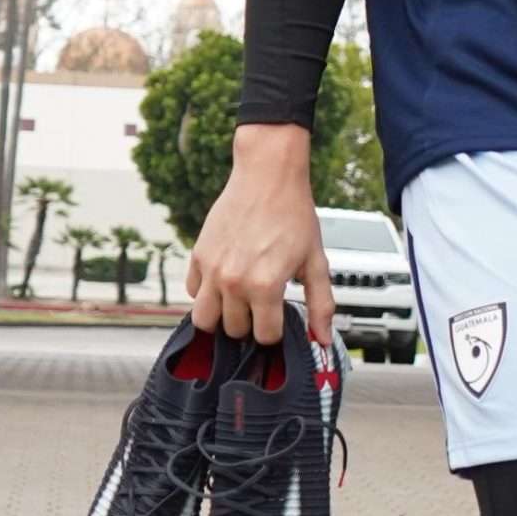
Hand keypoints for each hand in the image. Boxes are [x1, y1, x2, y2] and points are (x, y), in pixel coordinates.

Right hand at [182, 123, 326, 349]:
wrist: (268, 176)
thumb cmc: (293, 214)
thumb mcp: (316, 261)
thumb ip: (320, 303)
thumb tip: (323, 339)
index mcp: (265, 286)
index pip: (264, 336)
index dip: (275, 330)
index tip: (279, 317)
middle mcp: (234, 281)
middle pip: (234, 330)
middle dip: (250, 324)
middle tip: (261, 307)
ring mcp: (212, 269)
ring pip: (204, 320)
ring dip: (222, 317)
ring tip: (239, 302)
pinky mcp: (198, 255)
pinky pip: (193, 292)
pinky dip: (206, 293)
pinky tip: (225, 281)